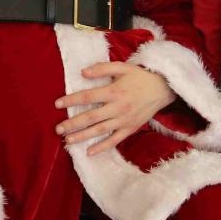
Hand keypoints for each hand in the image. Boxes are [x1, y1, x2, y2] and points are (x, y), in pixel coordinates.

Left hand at [56, 62, 177, 155]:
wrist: (162, 89)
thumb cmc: (140, 77)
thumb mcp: (122, 67)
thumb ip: (102, 68)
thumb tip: (83, 73)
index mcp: (114, 91)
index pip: (88, 97)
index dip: (72, 100)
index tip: (57, 104)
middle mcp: (118, 107)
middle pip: (91, 117)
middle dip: (73, 123)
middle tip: (58, 129)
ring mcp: (124, 120)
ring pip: (100, 130)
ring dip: (83, 136)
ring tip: (68, 140)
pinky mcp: (130, 128)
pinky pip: (114, 140)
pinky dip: (102, 147)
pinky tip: (89, 152)